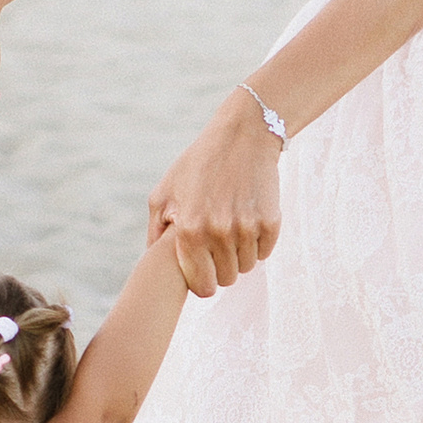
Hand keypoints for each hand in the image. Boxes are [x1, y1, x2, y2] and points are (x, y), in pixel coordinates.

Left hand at [148, 91, 282, 295]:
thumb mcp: (164, 193)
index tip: (205, 272)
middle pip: (226, 279)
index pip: (202, 285)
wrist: (243, 137)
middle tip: (219, 246)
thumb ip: (155, 232)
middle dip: (222, 268)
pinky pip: (264, 252)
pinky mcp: (270, 221)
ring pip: (246, 267)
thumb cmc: (198, 165)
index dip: (203, 283)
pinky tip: (248, 221)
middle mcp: (217, 233)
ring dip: (240, 254)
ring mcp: (246, 228)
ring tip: (232, 229)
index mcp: (189, 230)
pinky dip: (258, 243)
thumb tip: (152, 263)